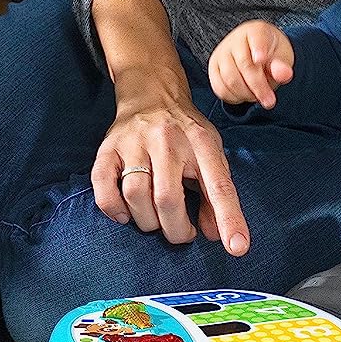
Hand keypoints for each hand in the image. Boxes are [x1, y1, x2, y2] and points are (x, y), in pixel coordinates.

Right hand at [91, 78, 249, 256]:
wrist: (152, 94)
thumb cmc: (186, 134)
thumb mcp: (210, 155)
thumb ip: (214, 195)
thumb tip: (215, 235)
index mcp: (202, 143)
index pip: (218, 185)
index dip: (229, 218)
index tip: (238, 247)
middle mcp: (167, 140)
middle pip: (168, 199)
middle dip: (176, 229)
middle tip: (182, 232)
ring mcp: (134, 143)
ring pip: (135, 196)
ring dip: (147, 222)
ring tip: (157, 220)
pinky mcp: (108, 148)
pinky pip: (103, 187)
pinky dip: (114, 209)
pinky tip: (126, 214)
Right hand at [208, 21, 294, 109]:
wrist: (256, 53)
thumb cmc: (271, 53)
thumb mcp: (282, 56)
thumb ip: (282, 65)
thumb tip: (284, 74)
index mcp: (256, 31)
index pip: (257, 38)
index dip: (258, 49)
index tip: (260, 59)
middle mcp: (235, 39)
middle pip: (244, 65)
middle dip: (258, 86)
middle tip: (270, 101)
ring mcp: (221, 53)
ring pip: (230, 79)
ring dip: (246, 94)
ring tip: (258, 96)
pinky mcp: (213, 68)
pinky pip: (220, 88)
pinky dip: (233, 97)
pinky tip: (245, 95)